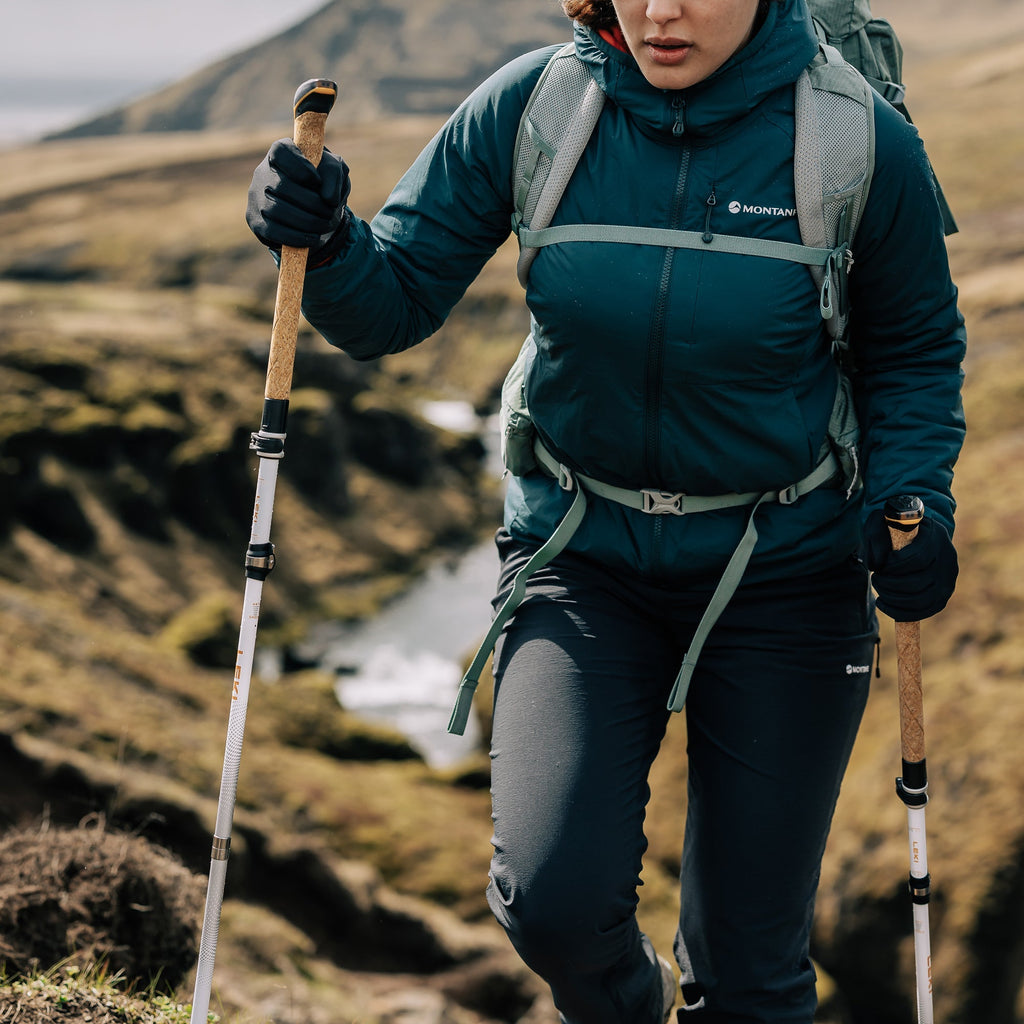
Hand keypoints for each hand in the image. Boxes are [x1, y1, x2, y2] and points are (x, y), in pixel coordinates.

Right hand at [246, 139, 351, 266]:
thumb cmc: (321, 183)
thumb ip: (333, 172)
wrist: (311, 209)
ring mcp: (255, 197)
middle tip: (330, 213)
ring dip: (307, 221)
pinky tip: (314, 238)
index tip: (318, 181)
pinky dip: (297, 237)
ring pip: (277, 210)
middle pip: (282, 186)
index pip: (282, 151)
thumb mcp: (333, 170)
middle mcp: (262, 172)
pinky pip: (273, 231)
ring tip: (325, 225)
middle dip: (312, 203)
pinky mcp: (255, 221)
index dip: (301, 168)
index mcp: (280, 152)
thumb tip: (328, 198)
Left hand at [864, 509, 957, 620]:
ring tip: (879, 591)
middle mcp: (948, 557)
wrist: (916, 535)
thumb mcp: (881, 523)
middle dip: (890, 585)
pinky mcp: (944, 593)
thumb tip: (877, 565)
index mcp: (935, 535)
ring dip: (893, 600)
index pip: (918, 558)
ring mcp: (948, 578)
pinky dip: (902, 612)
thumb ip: (876, 538)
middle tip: (876, 579)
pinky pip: (926, 610)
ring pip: (921, 600)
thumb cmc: (894, 529)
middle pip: (919, 583)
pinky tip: (884, 604)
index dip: (895, 567)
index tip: (880, 567)